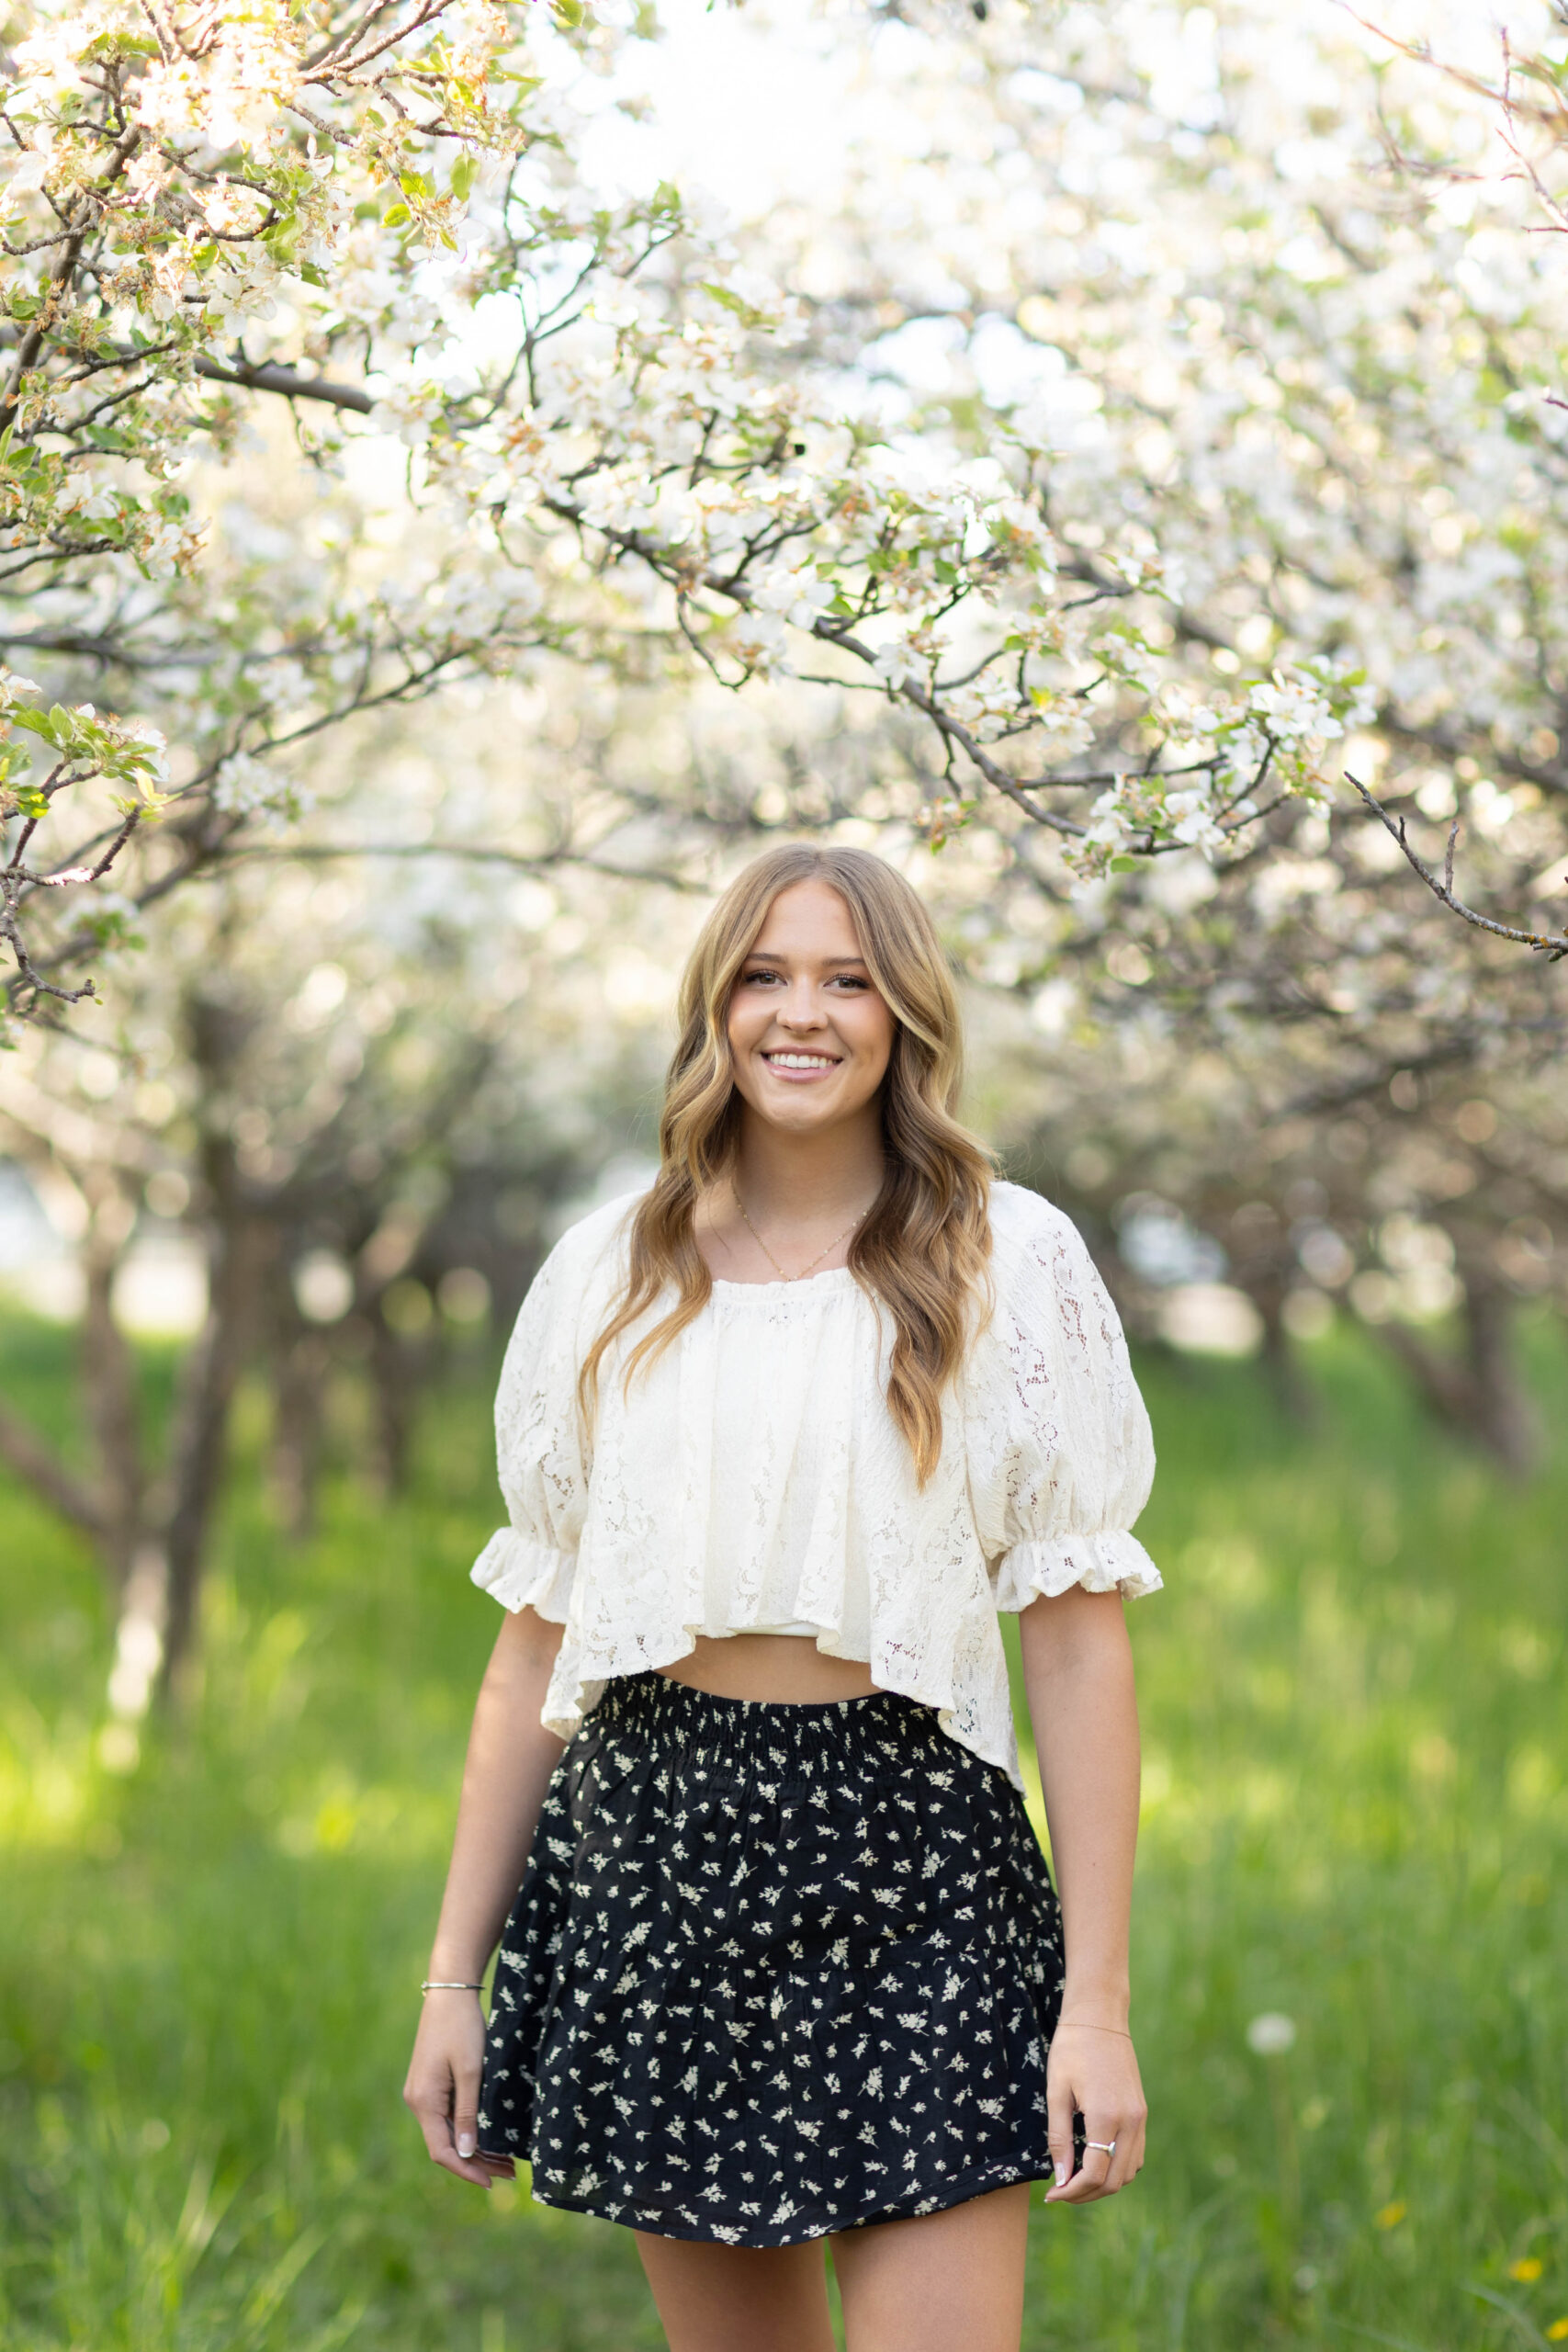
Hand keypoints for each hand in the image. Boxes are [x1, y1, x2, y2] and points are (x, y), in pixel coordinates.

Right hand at [403, 1989, 512, 2188]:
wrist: (450, 1991)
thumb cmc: (462, 2027)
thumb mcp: (471, 2070)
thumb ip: (468, 2112)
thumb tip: (467, 2152)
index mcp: (423, 2101)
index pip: (441, 2151)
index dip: (466, 2170)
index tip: (490, 2182)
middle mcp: (418, 2102)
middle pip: (446, 2145)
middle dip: (477, 2162)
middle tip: (509, 2173)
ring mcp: (423, 2093)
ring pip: (449, 2132)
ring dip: (475, 2147)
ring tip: (506, 2162)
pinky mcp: (432, 2085)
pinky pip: (449, 2117)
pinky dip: (469, 2130)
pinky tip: (490, 2136)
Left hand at [1043, 2018, 1146, 2203]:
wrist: (1099, 2018)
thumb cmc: (1071, 2049)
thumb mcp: (1056, 2091)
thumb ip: (1059, 2137)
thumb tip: (1060, 2178)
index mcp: (1106, 2116)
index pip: (1094, 2174)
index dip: (1071, 2191)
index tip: (1051, 2194)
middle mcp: (1130, 2122)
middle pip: (1114, 2181)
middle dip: (1085, 2194)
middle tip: (1060, 2191)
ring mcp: (1140, 2118)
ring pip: (1128, 2172)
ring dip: (1103, 2184)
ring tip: (1075, 2179)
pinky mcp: (1142, 2113)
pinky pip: (1135, 2156)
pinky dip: (1117, 2168)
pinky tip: (1094, 2161)